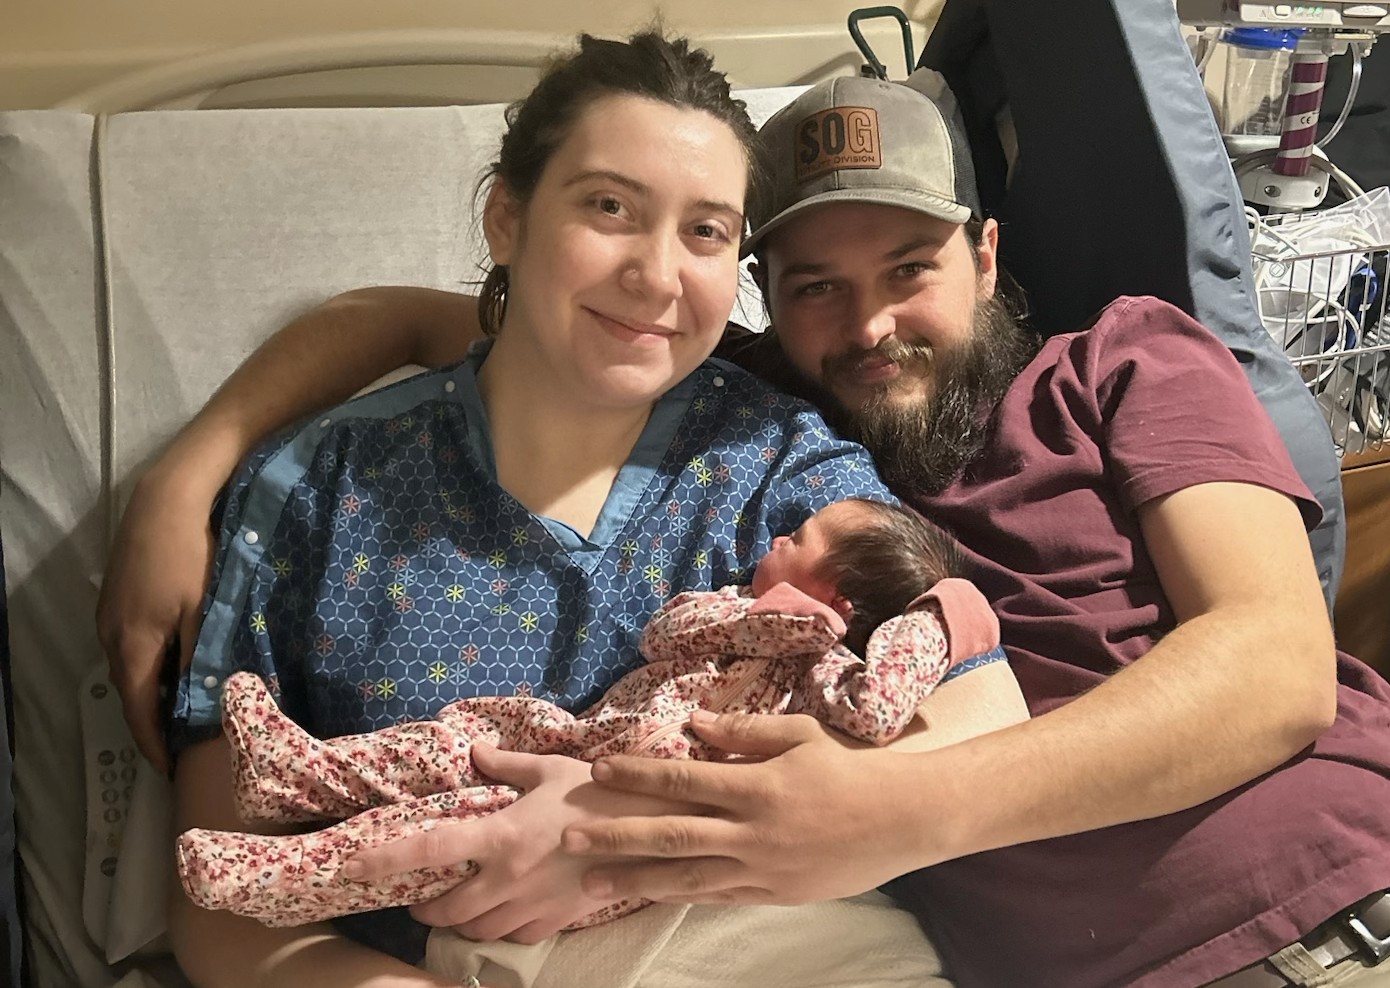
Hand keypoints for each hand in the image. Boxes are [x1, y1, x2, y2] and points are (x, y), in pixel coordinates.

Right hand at [96, 470, 215, 772]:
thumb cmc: (191, 556)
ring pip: (128, 667)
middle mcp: (110, 635)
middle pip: (129, 691)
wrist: (166, 502)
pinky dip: (145, 664)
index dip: (153, 742)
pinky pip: (127, 644)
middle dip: (150, 721)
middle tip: (177, 745)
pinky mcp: (113, 598)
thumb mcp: (202, 611)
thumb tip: (198, 702)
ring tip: (176, 712)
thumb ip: (199, 658)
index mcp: (133, 644)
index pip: (138, 709)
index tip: (170, 769)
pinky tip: (168, 665)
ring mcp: (107, 615)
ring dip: (148, 692)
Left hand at [340, 745, 697, 943]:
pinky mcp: (555, 922)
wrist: (654, 828)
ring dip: (461, 920)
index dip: (385, 859)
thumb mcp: (550, 769)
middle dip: (426, 908)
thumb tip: (477, 751)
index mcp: (500, 835)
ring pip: (476, 929)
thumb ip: (507, 766)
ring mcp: (530, 905)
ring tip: (462, 903)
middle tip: (423, 897)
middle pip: (445, 909)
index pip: (428, 849)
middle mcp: (507, 878)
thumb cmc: (602, 791)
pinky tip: (505, 910)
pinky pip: (512, 936)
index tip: (353, 866)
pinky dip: (500, 927)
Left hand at [563, 711, 926, 905]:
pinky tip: (650, 894)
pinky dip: (681, 895)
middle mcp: (754, 832)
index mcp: (757, 786)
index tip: (598, 770)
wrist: (903, 819)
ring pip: (687, 878)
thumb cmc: (850, 768)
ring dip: (635, 880)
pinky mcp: (775, 894)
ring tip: (592, 885)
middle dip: (616, 837)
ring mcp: (763, 869)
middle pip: (672, 835)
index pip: (683, 781)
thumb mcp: (799, 735)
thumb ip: (744, 733)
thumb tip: (694, 725)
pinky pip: (718, 896)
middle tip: (569, 840)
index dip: (637, 776)